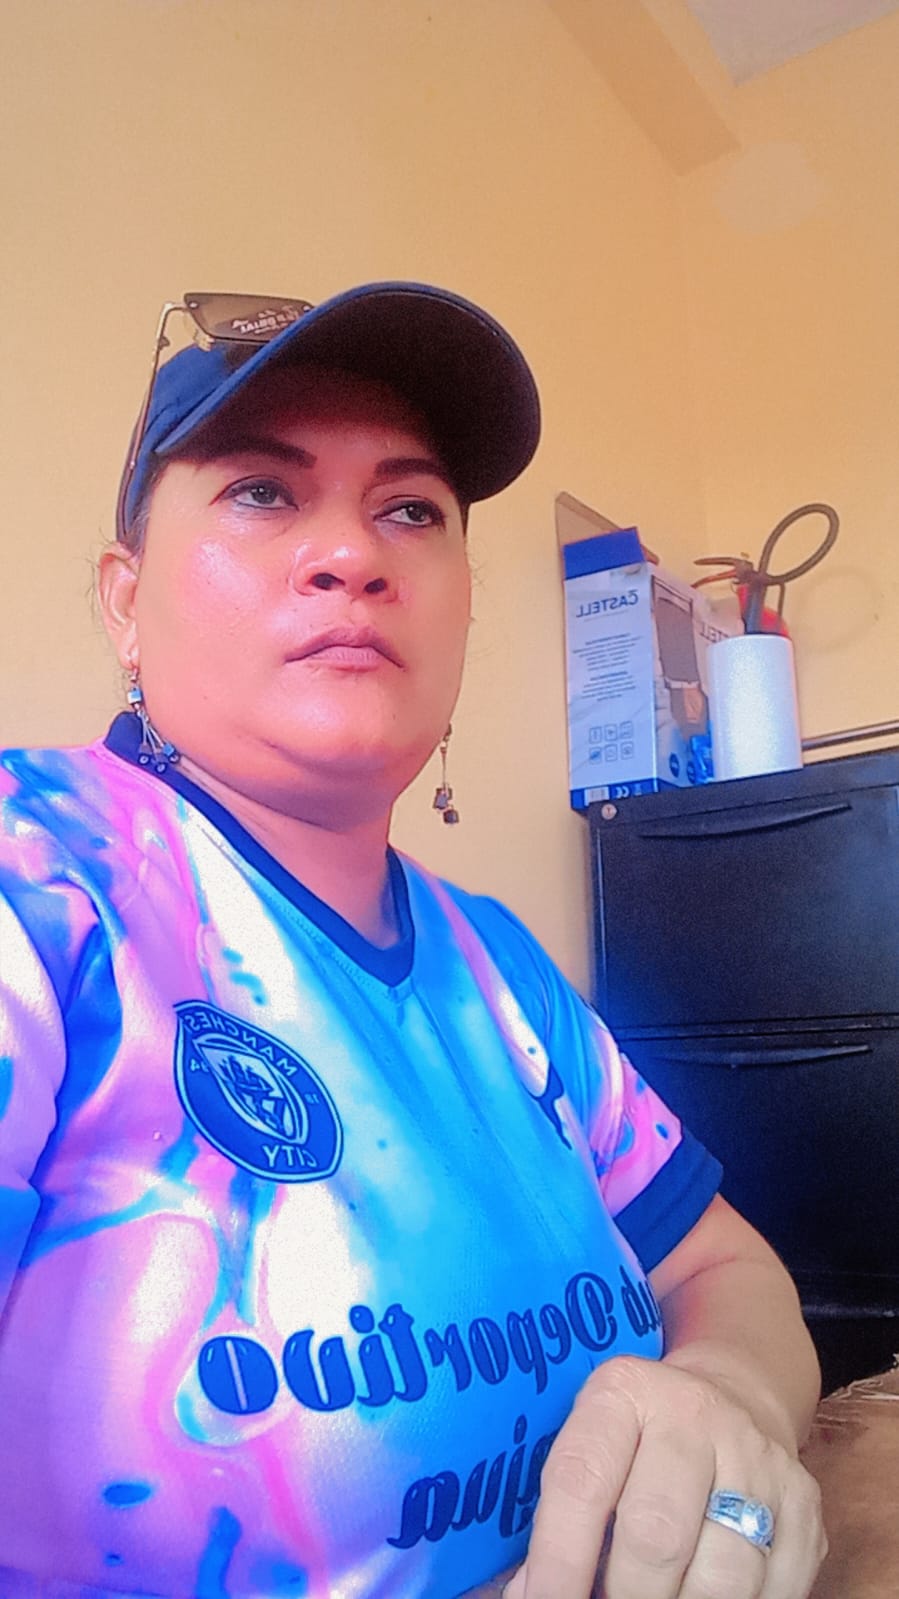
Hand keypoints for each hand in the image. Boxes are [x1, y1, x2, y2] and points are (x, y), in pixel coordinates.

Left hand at [501, 1354, 825, 1598]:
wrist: (732, 1395)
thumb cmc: (638, 1439)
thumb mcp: (593, 1446)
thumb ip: (560, 1517)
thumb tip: (526, 1596)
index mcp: (625, 1392)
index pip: (581, 1482)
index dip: (558, 1561)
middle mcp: (696, 1415)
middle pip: (656, 1536)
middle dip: (623, 1596)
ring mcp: (758, 1460)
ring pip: (721, 1576)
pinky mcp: (806, 1506)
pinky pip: (774, 1590)